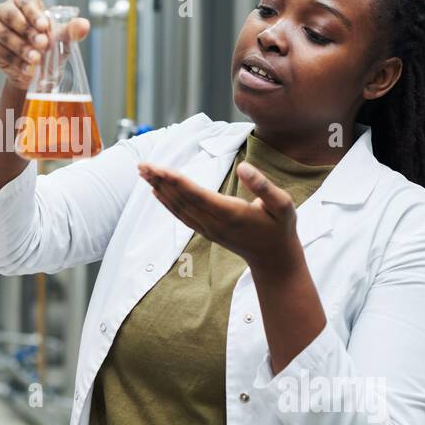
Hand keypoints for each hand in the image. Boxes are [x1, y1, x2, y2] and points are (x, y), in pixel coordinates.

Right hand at [0, 0, 89, 90]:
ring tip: (36, 59)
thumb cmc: (49, 45)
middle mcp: (5, 10)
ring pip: (4, 35)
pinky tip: (28, 69)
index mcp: (23, 1)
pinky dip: (15, 62)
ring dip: (21, 48)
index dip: (35, 14)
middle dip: (27, 31)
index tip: (45, 26)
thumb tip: (84, 25)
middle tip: (42, 44)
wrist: (35, 69)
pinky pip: (1, 52)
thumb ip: (72, 31)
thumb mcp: (62, 38)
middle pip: (11, 16)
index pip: (26, 2)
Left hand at [138, 160, 300, 272]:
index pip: (197, 195)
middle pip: (182, 200)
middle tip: (141, 164)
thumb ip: (263, 186)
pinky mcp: (206, 231)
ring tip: (143, 173)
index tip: (159, 168)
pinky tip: (156, 191)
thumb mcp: (283, 205)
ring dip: (159, 189)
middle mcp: (215, 223)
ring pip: (178, 208)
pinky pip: (182, 216)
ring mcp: (208, 229)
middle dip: (160, 181)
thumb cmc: (280, 228)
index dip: (176, 181)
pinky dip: (167, 203)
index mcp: (231, 214)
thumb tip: (243, 167)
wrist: (274, 259)